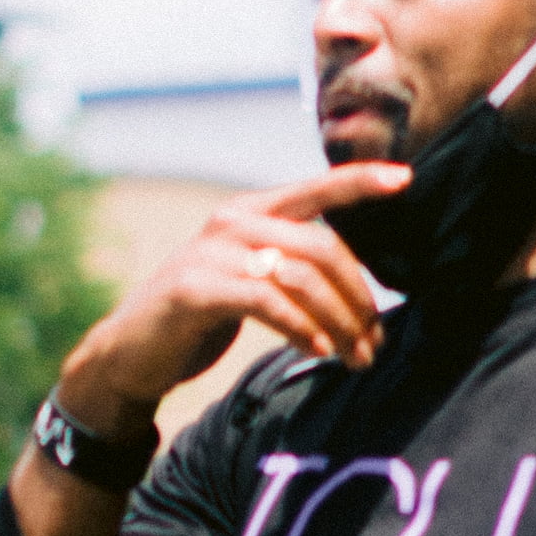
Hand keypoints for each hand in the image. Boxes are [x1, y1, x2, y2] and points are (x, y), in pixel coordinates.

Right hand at [57, 165, 414, 424]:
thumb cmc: (199, 317)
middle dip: (359, 298)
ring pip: (301, 277)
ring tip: (355, 356)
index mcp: (250, 211)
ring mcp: (211, 254)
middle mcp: (232, 222)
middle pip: (322, 247)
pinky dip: (301, 327)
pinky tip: (318, 350)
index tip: (404, 179)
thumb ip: (289, 264)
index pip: (316, 188)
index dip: (360, 182)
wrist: (130, 353)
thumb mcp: (248, 278)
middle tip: (375, 341)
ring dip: (339, 322)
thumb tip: (356, 284)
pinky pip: (267, 302)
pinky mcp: (196, 290)